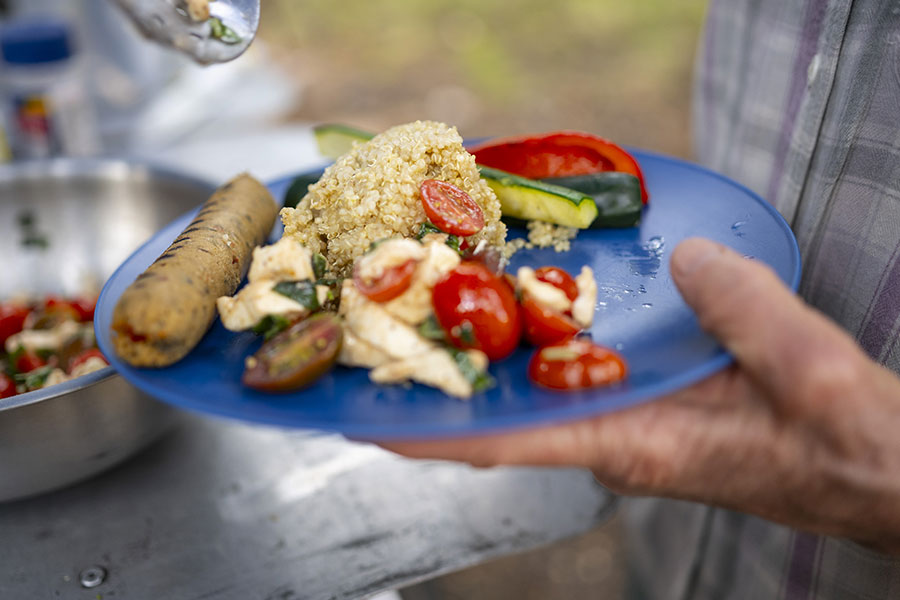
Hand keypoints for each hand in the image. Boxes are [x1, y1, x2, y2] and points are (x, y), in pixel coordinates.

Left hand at [381, 238, 899, 553]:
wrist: (874, 466)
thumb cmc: (843, 445)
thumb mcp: (806, 372)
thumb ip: (745, 315)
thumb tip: (691, 263)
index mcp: (637, 445)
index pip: (513, 445)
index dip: (438, 432)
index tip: (371, 420)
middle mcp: (614, 431)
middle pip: (509, 407)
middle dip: (446, 375)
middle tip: (385, 327)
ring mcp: (627, 412)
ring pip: (538, 382)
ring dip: (486, 347)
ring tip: (429, 297)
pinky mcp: (647, 392)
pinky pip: (578, 361)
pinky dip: (541, 331)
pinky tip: (519, 291)